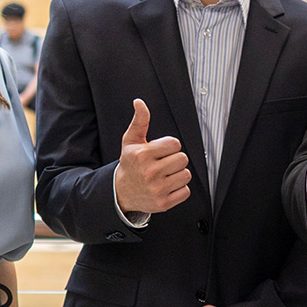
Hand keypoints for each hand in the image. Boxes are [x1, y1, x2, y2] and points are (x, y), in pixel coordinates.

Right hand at [113, 99, 190, 214]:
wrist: (121, 192)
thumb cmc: (130, 164)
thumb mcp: (131, 141)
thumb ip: (139, 121)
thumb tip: (139, 102)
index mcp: (143, 155)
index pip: (175, 144)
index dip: (170, 146)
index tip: (161, 151)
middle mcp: (150, 172)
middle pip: (182, 159)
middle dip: (175, 160)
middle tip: (163, 163)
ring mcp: (157, 189)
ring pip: (186, 175)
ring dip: (178, 174)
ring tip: (166, 175)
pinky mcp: (163, 203)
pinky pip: (186, 191)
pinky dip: (179, 189)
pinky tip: (167, 186)